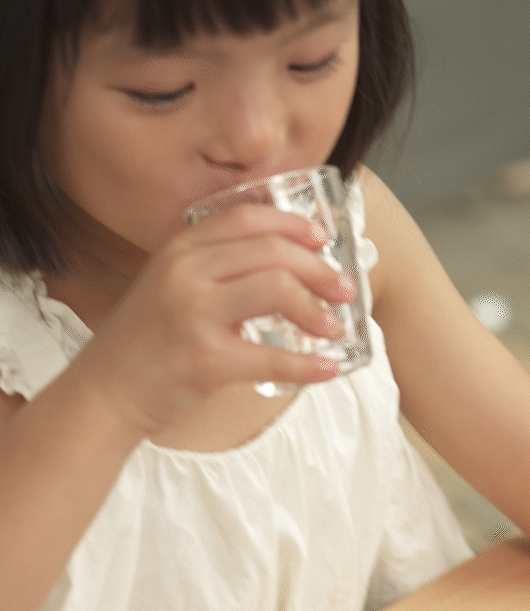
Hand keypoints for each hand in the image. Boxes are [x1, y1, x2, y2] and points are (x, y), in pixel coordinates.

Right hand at [78, 203, 353, 433]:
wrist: (104, 392)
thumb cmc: (144, 344)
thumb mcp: (167, 286)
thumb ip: (211, 269)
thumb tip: (281, 267)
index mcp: (179, 251)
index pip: (247, 218)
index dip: (293, 224)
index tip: (321, 239)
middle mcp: (186, 274)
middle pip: (273, 251)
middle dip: (319, 269)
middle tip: (343, 288)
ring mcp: (195, 315)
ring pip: (278, 290)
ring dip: (317, 309)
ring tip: (334, 326)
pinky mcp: (207, 360)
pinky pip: (274, 358)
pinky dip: (308, 365)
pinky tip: (327, 369)